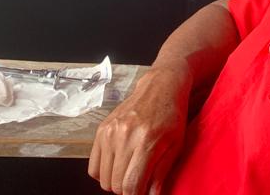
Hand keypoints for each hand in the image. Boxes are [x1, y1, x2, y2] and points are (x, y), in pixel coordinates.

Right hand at [88, 63, 192, 194]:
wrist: (160, 86)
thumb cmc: (172, 116)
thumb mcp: (176, 145)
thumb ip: (162, 173)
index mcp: (146, 142)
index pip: (131, 185)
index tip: (142, 193)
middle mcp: (125, 136)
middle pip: (115, 184)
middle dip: (127, 190)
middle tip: (138, 181)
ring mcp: (110, 132)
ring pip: (103, 178)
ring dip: (115, 182)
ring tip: (129, 171)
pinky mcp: (101, 130)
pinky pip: (93, 166)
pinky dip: (103, 173)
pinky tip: (118, 165)